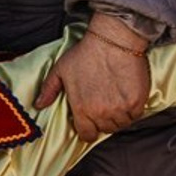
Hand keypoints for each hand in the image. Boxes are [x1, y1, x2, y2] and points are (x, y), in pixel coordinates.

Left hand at [34, 18, 152, 141]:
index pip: (86, 135)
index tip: (91, 123)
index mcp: (82, 108)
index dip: (88, 130)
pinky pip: (136, 116)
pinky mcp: (137, 102)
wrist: (113, 40)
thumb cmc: (87, 53)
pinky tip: (127, 98)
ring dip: (119, 117)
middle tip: (104, 106)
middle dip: (103, 121)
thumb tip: (39, 104)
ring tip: (116, 102)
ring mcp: (121, 108)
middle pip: (105, 129)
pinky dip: (133, 111)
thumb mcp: (61, 70)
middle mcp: (102, 112)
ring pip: (121, 124)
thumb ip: (49, 89)